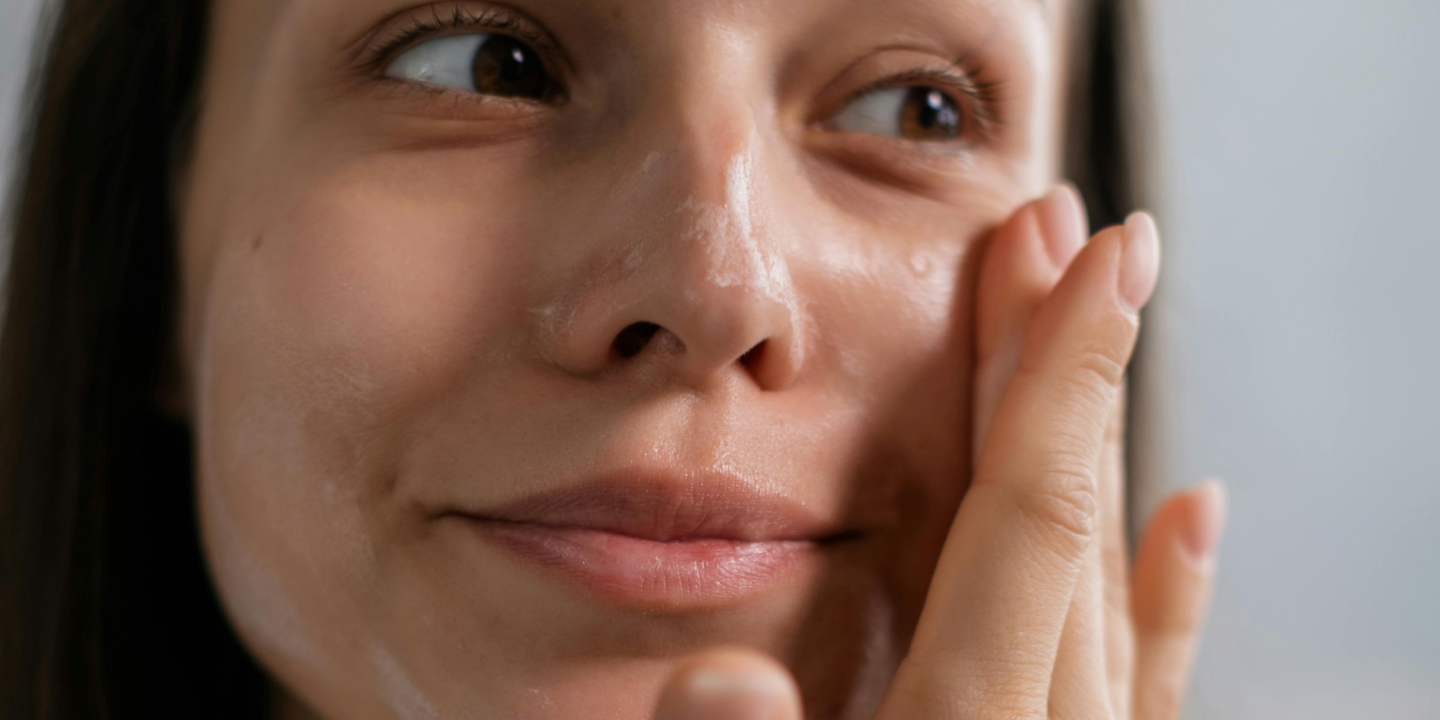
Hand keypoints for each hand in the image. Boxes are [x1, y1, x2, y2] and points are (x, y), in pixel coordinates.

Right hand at [649, 186, 1227, 719]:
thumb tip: (727, 679)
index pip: (1026, 517)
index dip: (1056, 374)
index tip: (1090, 256)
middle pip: (1068, 511)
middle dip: (1062, 355)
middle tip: (1062, 231)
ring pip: (1105, 567)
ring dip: (1098, 431)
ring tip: (1093, 318)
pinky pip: (1149, 671)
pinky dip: (1167, 583)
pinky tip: (1193, 514)